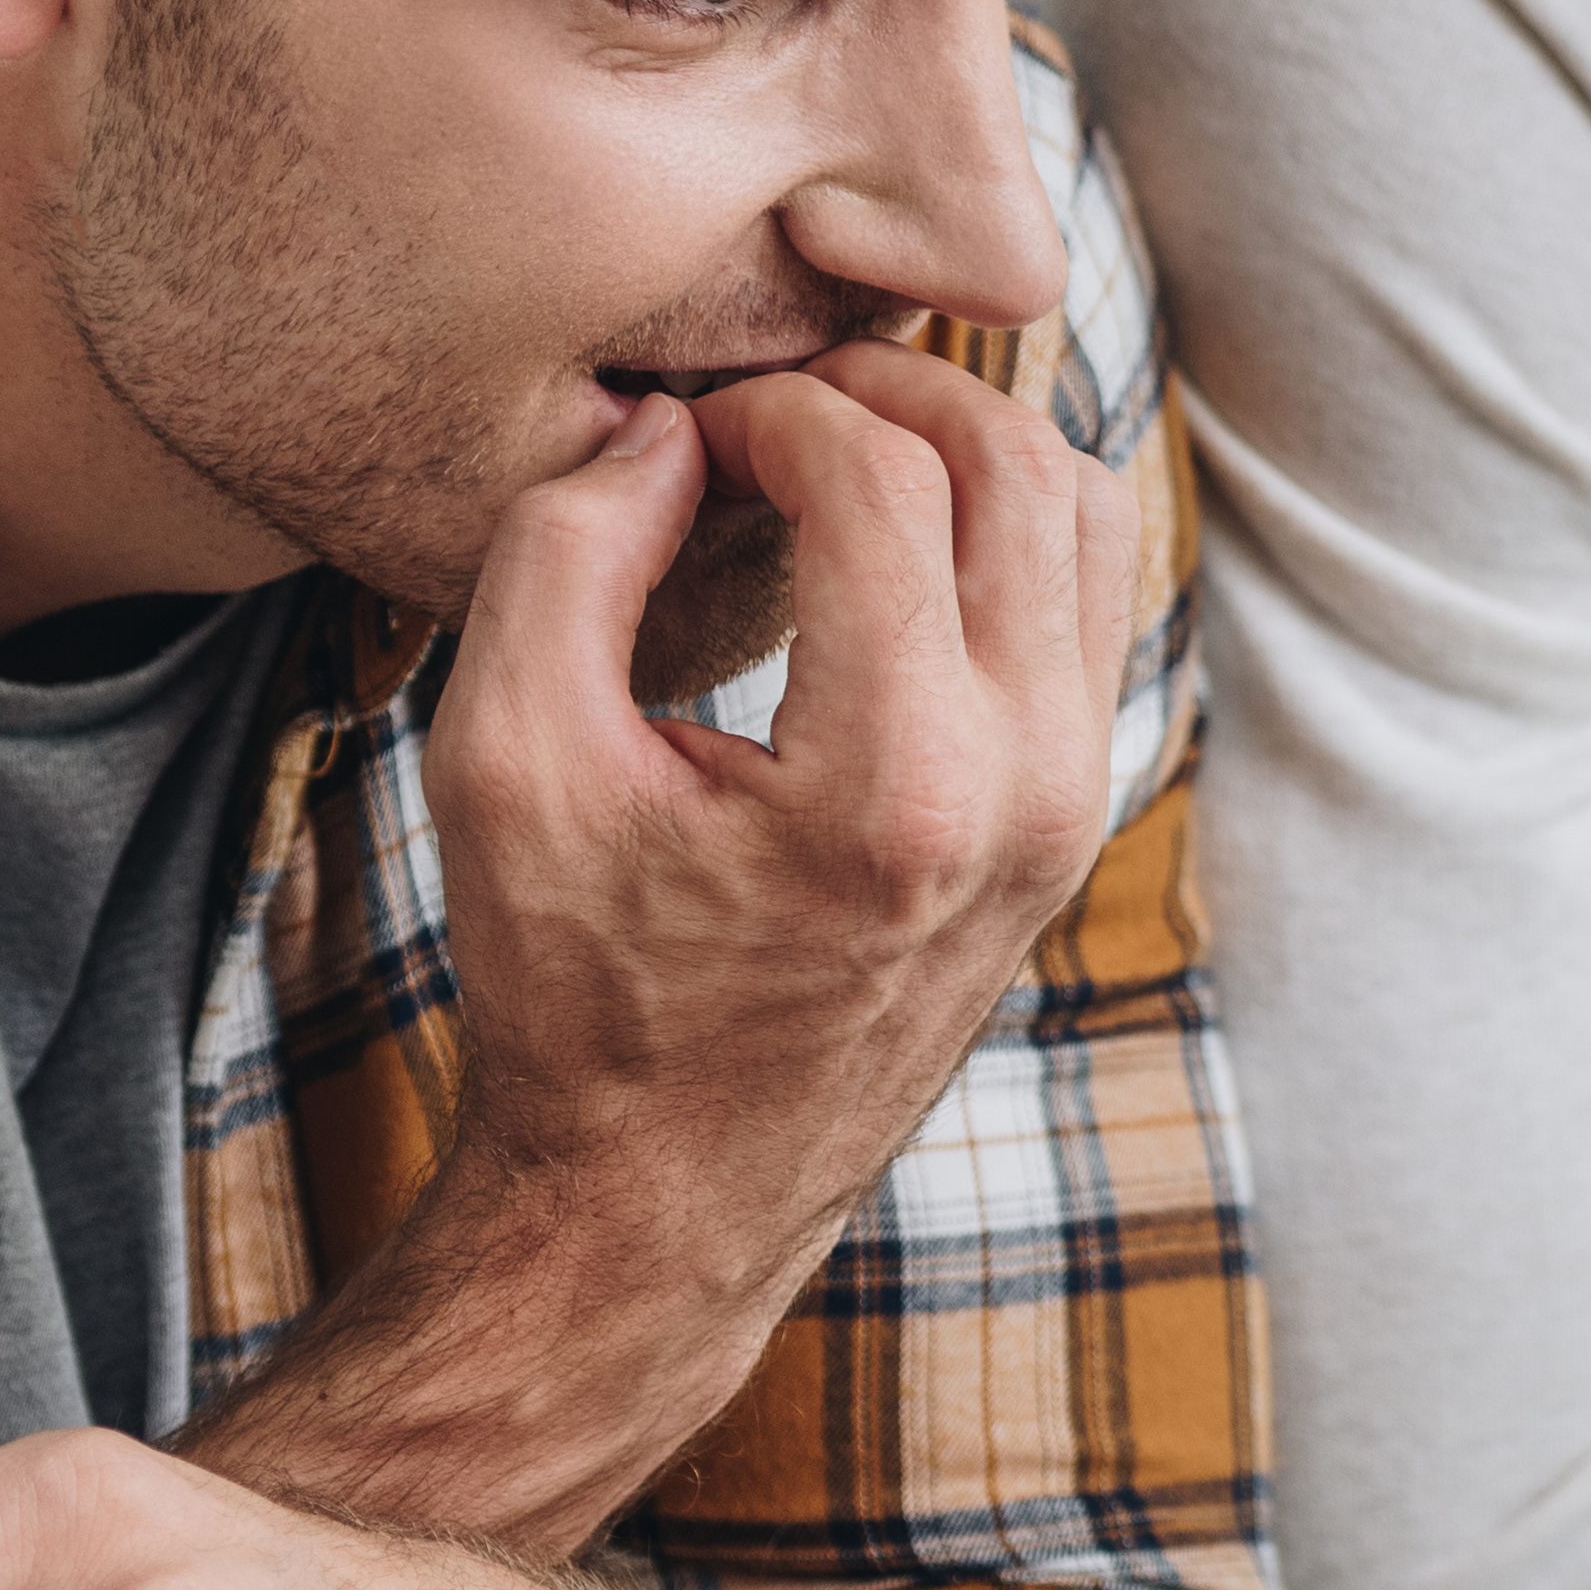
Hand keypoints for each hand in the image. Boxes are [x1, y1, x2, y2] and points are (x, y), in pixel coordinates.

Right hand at [338, 345, 1141, 1461]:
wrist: (668, 1197)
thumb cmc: (568, 992)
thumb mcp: (502, 766)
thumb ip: (564, 556)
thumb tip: (668, 425)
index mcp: (892, 785)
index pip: (887, 478)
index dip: (778, 407)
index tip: (689, 430)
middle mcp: (1024, 790)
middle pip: (1020, 464)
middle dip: (891, 392)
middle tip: (771, 405)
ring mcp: (1073, 808)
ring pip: (1087, 519)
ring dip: (968, 448)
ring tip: (835, 456)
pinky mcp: (1077, 819)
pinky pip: (1089, 604)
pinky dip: (1007, 530)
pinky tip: (888, 543)